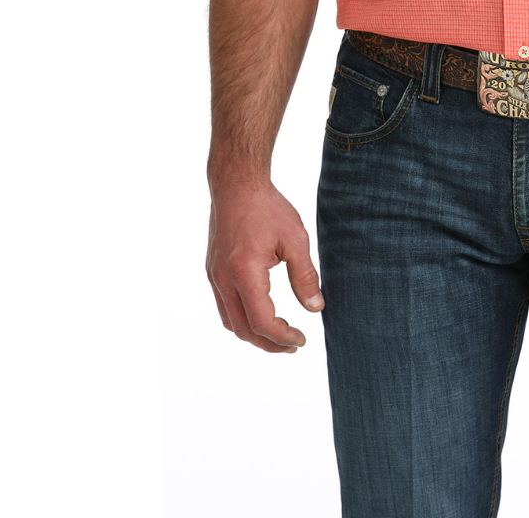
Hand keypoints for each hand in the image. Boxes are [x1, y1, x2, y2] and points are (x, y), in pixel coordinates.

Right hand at [206, 180, 324, 352]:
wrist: (237, 185)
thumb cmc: (268, 208)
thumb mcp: (295, 239)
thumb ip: (305, 276)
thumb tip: (316, 308)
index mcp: (245, 273)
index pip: (262, 322)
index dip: (282, 337)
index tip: (301, 340)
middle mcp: (223, 280)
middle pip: (243, 329)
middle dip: (269, 343)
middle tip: (293, 345)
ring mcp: (214, 277)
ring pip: (230, 321)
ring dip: (254, 334)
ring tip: (279, 334)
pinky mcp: (213, 271)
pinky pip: (224, 306)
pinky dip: (242, 318)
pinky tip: (261, 313)